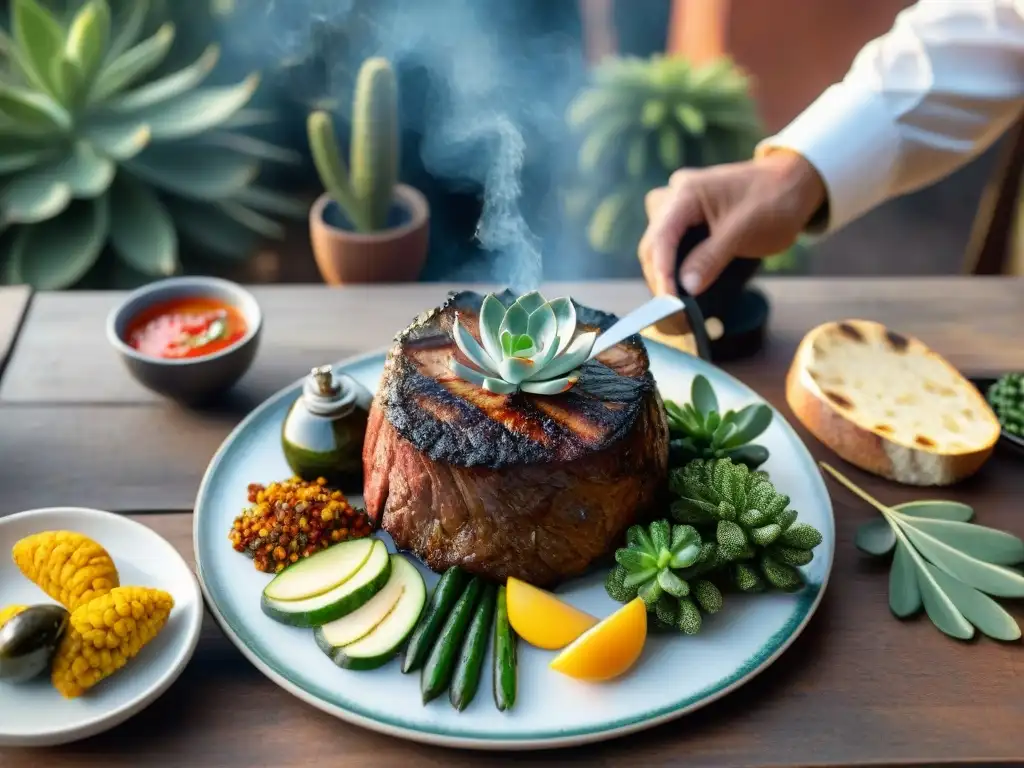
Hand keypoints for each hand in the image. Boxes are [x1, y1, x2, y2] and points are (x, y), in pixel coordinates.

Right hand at [638, 149, 826, 295]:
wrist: (796, 183)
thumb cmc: (774, 201)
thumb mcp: (744, 232)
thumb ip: (711, 258)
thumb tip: (686, 287)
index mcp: (686, 192)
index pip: (661, 237)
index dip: (661, 273)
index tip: (669, 302)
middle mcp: (675, 195)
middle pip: (654, 242)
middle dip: (660, 276)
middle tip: (672, 308)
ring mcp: (681, 204)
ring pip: (659, 244)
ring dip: (663, 272)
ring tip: (675, 299)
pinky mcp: (689, 216)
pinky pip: (672, 243)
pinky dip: (674, 264)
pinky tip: (681, 283)